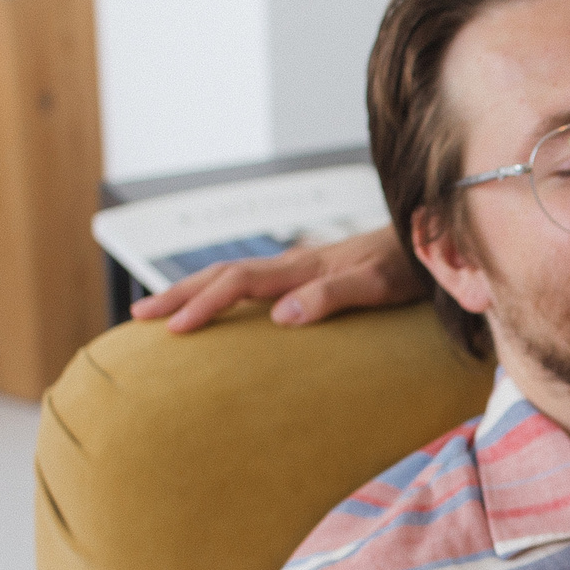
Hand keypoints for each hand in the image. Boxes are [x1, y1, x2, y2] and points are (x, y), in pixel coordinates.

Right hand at [129, 225, 417, 332]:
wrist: (430, 238)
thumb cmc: (409, 266)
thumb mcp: (376, 286)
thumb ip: (332, 297)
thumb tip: (280, 317)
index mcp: (302, 268)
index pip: (238, 282)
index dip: (204, 304)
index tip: (173, 330)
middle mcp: (294, 264)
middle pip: (223, 275)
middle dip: (179, 295)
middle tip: (138, 318)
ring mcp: (299, 267)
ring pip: (233, 276)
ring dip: (194, 292)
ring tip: (161, 312)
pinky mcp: (308, 275)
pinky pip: (252, 283)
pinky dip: (222, 293)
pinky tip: (217, 306)